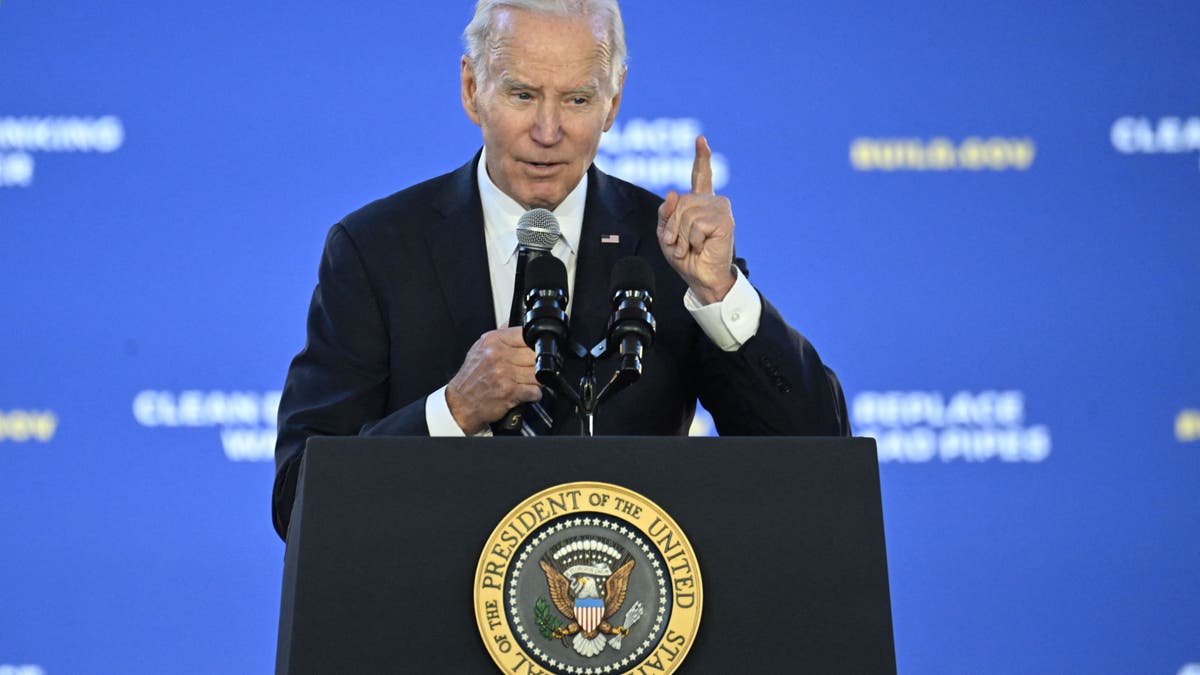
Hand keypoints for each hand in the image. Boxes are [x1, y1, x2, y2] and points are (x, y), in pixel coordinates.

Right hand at [445, 327, 541, 433]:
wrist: (459, 403)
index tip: (534, 351)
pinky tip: (525, 393)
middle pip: (534, 355)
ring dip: (536, 380)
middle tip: (530, 369)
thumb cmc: (470, 378)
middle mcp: (498, 355)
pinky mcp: (509, 392)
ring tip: (527, 382)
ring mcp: (504, 374)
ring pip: (538, 374)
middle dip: (536, 364)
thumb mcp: (480, 348)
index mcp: (493, 341)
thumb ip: (500, 335)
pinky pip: (535, 391)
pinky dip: (534, 394)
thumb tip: (514, 321)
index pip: (526, 334)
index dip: (535, 344)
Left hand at [656, 136, 735, 303]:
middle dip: (673, 226)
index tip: (701, 140)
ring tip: (690, 247)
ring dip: (682, 236)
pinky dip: (693, 240)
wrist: (702, 278)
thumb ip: (666, 213)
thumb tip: (673, 193)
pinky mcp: (725, 219)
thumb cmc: (686, 258)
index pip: (700, 176)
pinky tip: (702, 247)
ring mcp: (721, 209)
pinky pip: (696, 224)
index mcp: (700, 203)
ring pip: (687, 212)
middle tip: (679, 244)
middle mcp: (712, 202)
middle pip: (681, 201)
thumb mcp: (666, 234)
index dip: (701, 158)